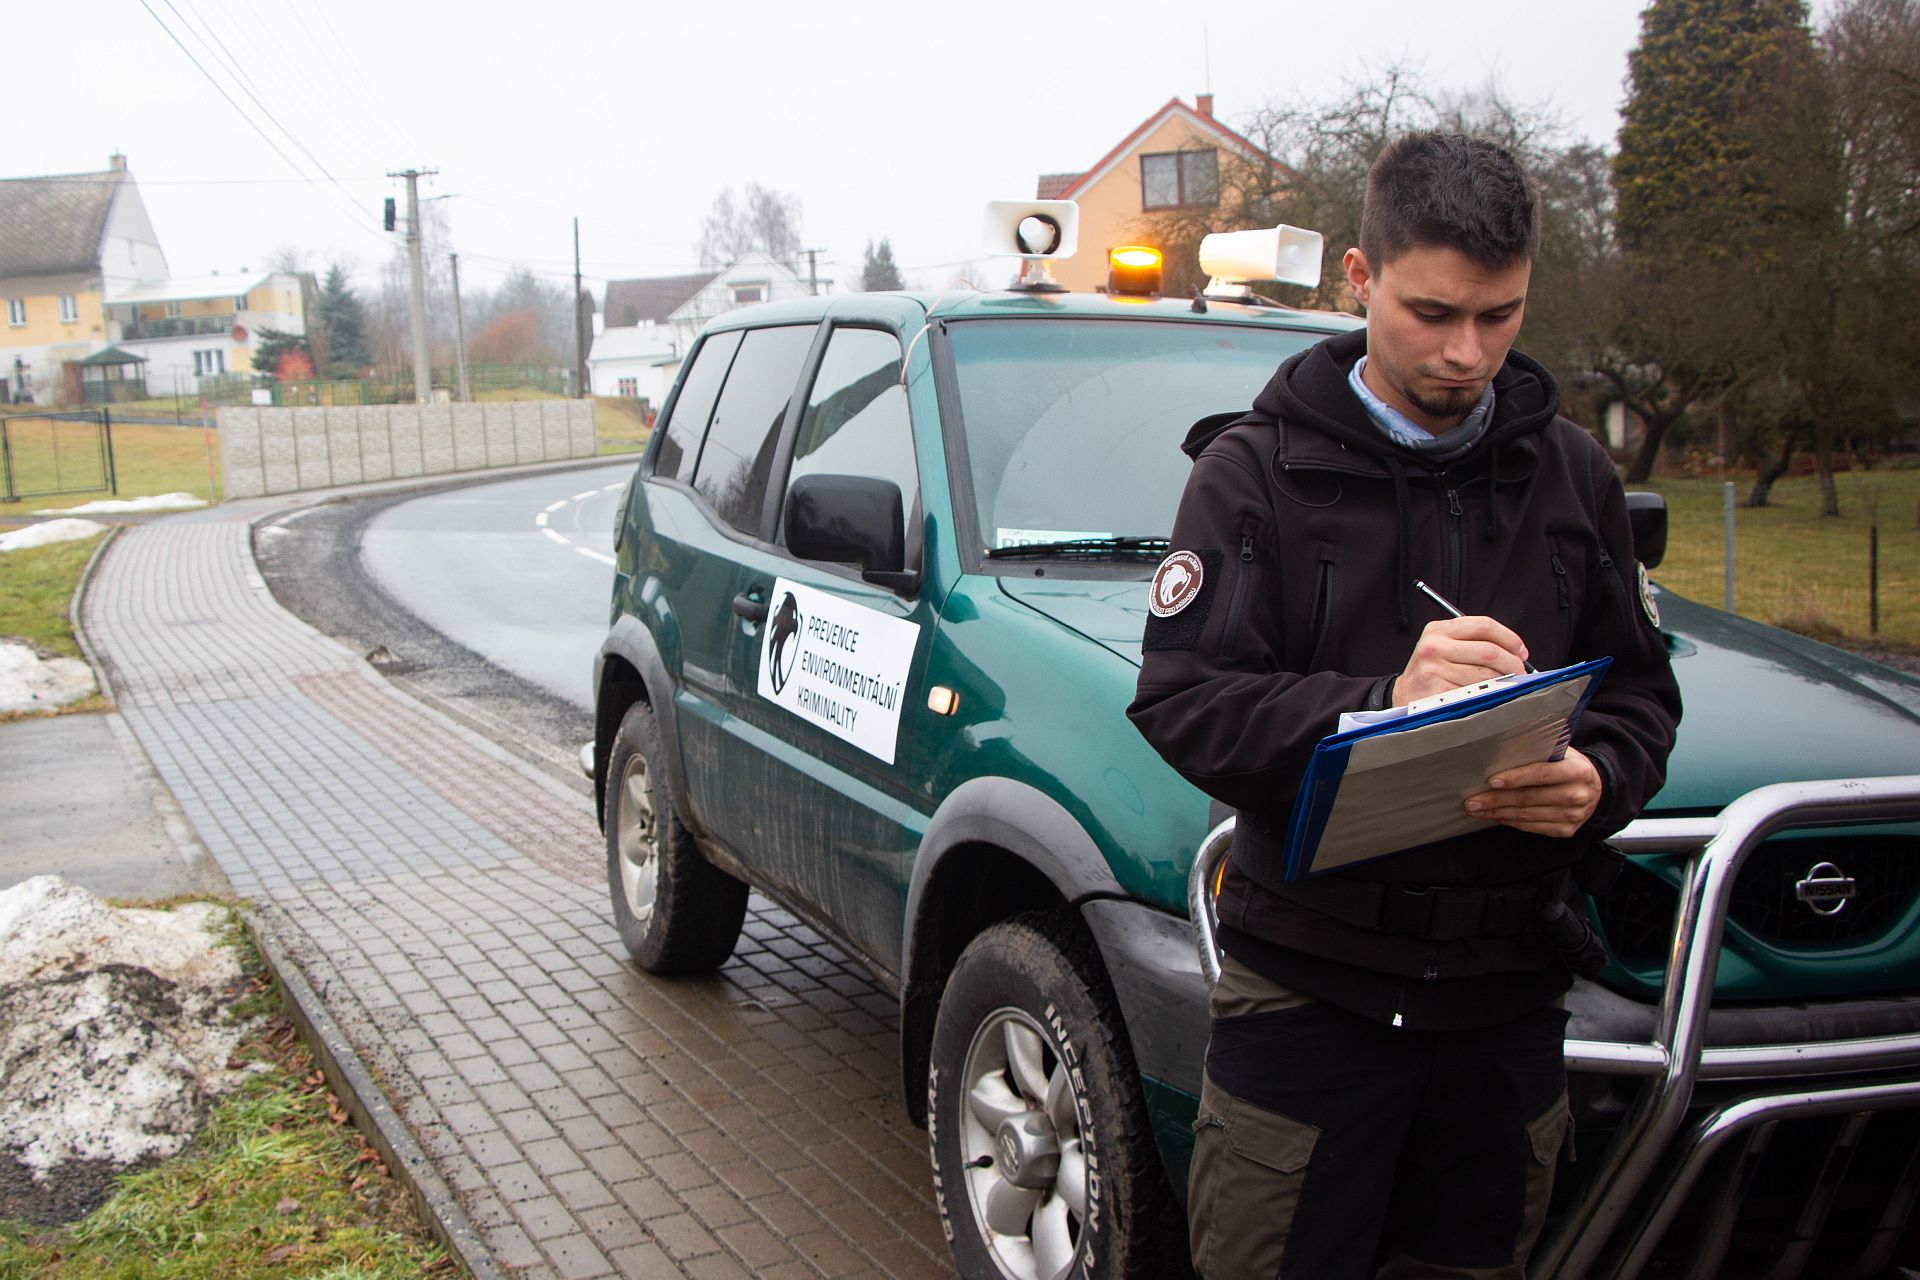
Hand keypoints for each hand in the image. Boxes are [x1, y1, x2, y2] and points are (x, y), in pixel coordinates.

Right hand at [1392, 616, 1529, 704]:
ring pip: (1486, 675)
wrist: (1405, 696)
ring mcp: (1434, 669)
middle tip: (1521, 673)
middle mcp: (1433, 646)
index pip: (1484, 625)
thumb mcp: (1444, 647)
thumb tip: (1517, 651)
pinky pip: (1476, 694)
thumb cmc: (1432, 672)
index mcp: (1438, 630)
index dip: (1509, 638)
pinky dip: (1488, 696)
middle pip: (1489, 651)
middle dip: (1512, 664)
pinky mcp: (1437, 691)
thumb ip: (1473, 641)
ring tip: (1506, 686)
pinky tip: (1488, 697)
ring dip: (1504, 683)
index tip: (1520, 651)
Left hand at [1464, 749, 1601, 837]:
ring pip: (1527, 816)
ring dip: (1497, 813)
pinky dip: (1509, 821)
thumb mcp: (1562, 753)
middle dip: (1496, 800)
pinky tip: (1495, 815)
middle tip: (1472, 800)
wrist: (1597, 789)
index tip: (1492, 781)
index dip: (1516, 778)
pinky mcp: (1565, 830)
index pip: (1542, 774)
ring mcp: (1572, 816)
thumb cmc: (1569, 766)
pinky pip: (1531, 827)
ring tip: (1477, 809)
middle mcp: (1577, 795)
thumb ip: (1539, 750)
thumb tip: (1501, 749)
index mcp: (1577, 771)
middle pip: (1529, 798)